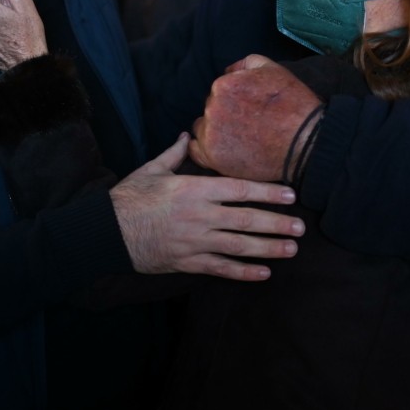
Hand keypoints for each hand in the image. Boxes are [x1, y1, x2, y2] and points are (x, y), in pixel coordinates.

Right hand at [111, 133, 303, 281]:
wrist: (108, 231)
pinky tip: (263, 273)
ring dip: (268, 248)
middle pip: (246, 220)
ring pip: (239, 246)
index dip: (267, 193)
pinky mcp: (188, 262)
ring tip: (292, 249)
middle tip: (301, 227)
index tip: (290, 196)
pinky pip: (221, 268)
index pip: (239, 190)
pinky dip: (243, 272)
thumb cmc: (130, 197)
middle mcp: (200, 215)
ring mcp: (195, 241)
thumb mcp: (152, 170)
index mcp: (194, 189)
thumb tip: (186, 135)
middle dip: (276, 223)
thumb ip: (174, 154)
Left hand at [189, 54, 323, 182]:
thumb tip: (228, 71)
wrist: (306, 142)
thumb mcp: (272, 69)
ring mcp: (211, 135)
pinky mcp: (213, 158)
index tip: (247, 109)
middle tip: (246, 125)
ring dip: (215, 132)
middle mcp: (212, 108)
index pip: (218, 91)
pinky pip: (196, 152)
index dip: (233, 100)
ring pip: (203, 130)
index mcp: (224, 86)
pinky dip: (206, 150)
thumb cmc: (293, 104)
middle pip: (210, 110)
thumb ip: (243, 64)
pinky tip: (223, 150)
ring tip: (239, 139)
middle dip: (224, 115)